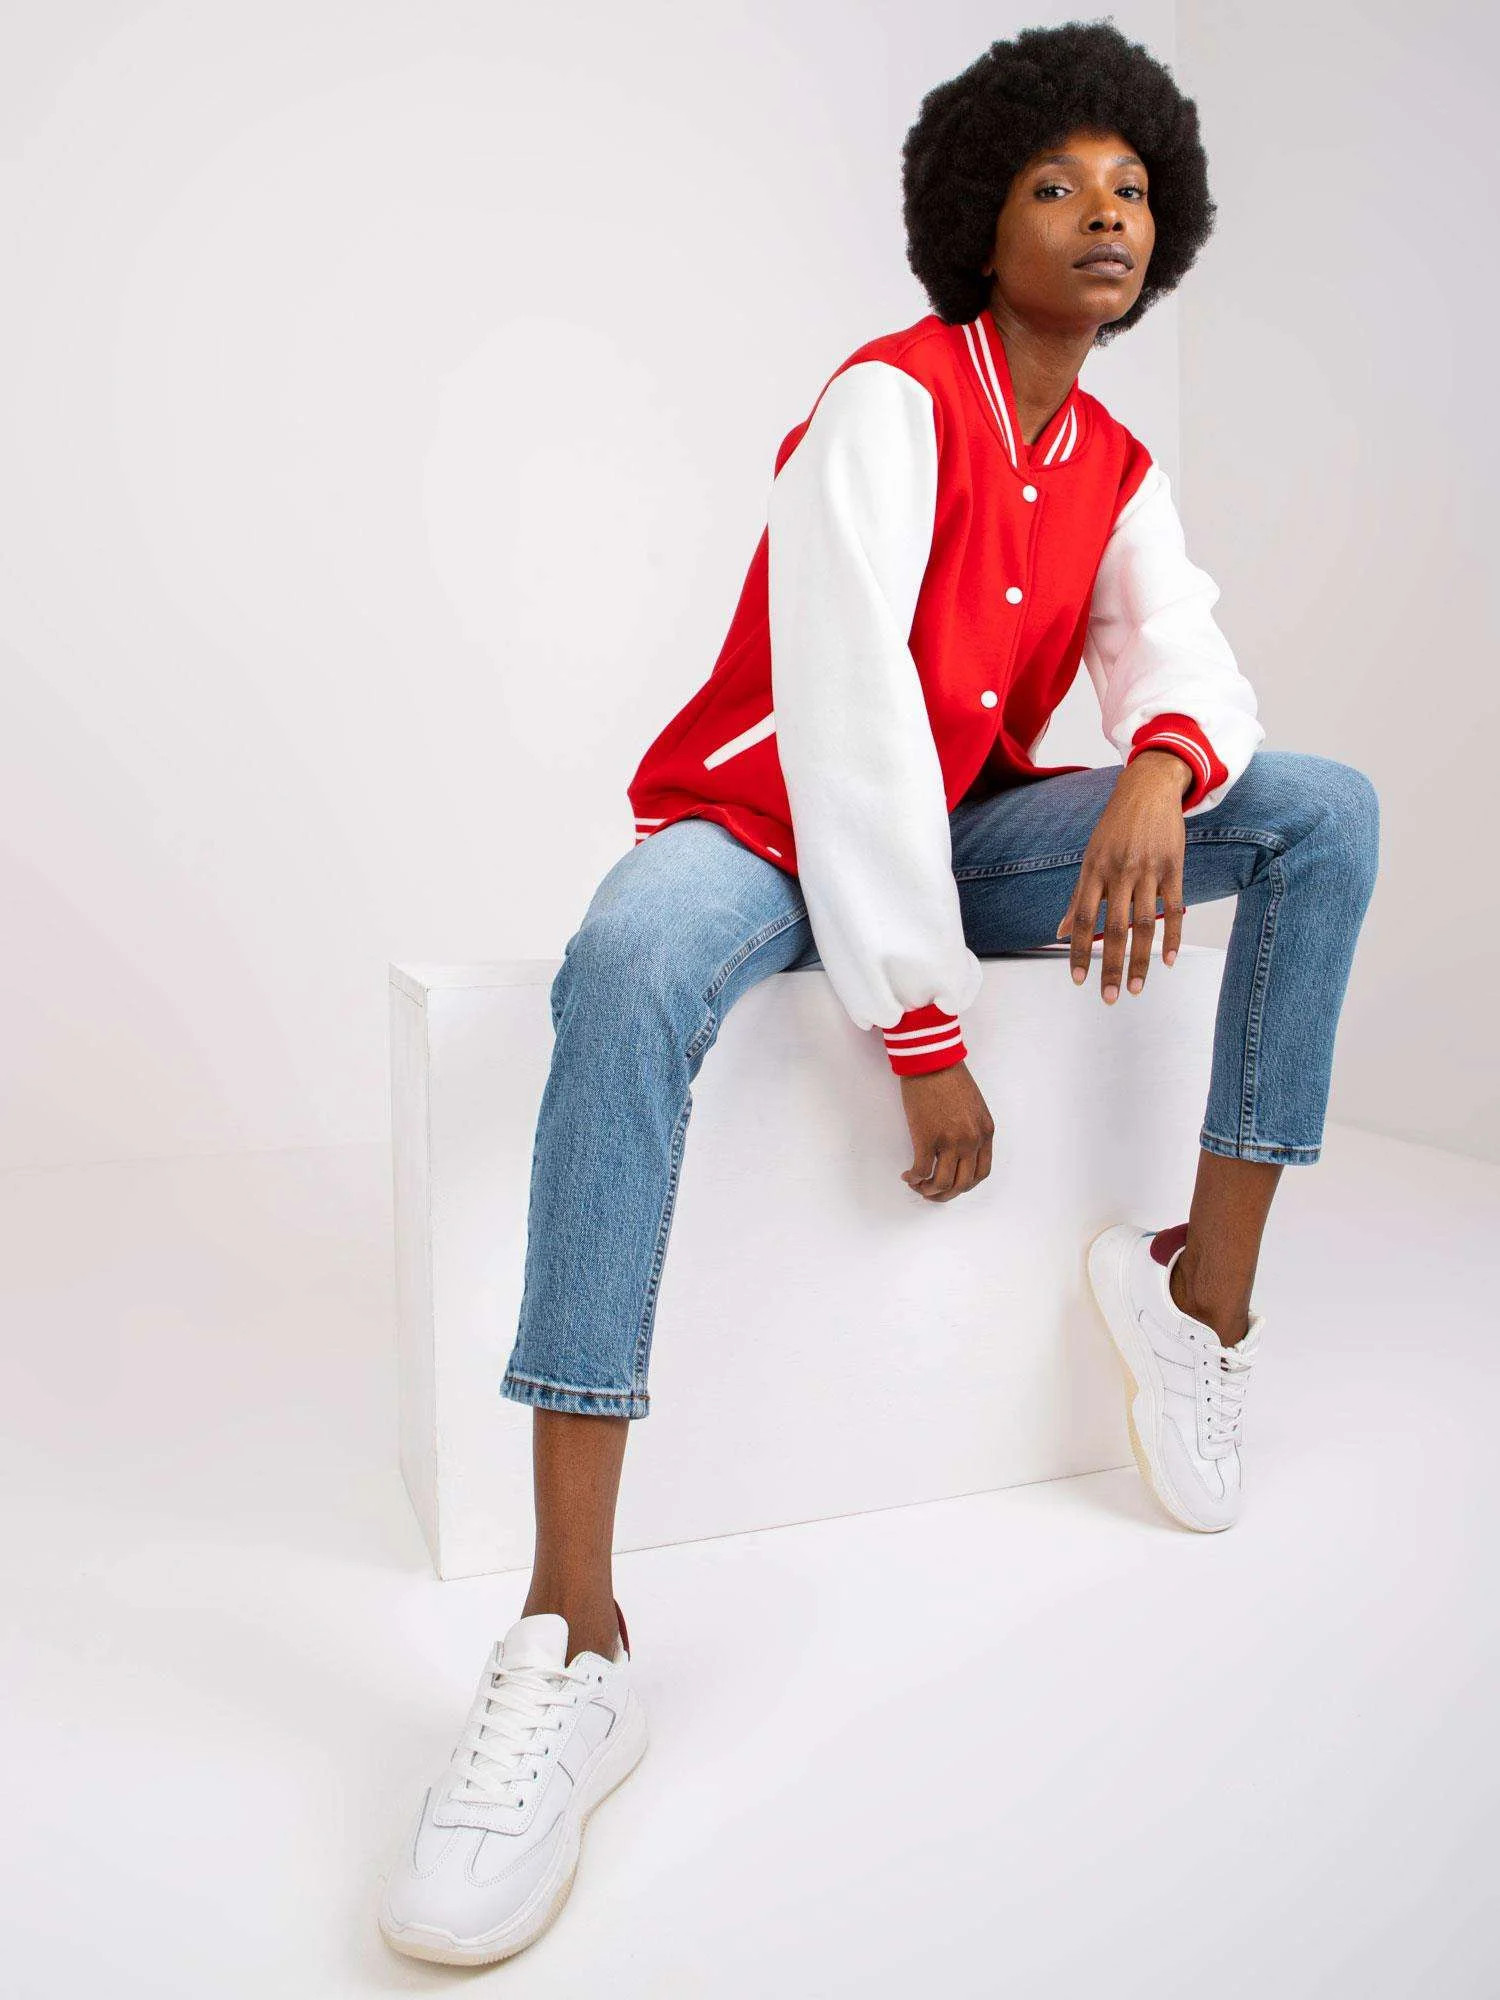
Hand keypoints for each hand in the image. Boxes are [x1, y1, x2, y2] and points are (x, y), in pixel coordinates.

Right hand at [899, 1062, 993, 1200]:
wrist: (931, 1060)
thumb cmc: (949, 1076)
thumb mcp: (973, 1106)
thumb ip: (971, 1129)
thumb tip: (959, 1151)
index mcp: (985, 1132)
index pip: (981, 1172)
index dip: (965, 1185)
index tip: (951, 1185)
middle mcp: (971, 1140)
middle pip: (963, 1184)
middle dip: (946, 1194)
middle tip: (931, 1193)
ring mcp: (950, 1141)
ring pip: (943, 1183)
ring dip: (929, 1191)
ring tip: (918, 1186)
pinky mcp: (927, 1138)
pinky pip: (922, 1171)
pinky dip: (914, 1179)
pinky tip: (908, 1175)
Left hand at [1054, 751, 1190, 1001]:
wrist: (1148, 789)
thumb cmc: (1115, 828)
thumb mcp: (1090, 858)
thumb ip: (1078, 897)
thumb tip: (1060, 933)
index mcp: (1094, 871)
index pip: (1083, 920)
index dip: (1079, 952)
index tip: (1078, 980)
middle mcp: (1119, 872)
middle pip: (1113, 928)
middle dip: (1110, 966)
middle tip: (1109, 997)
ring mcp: (1148, 870)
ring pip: (1144, 924)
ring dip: (1141, 960)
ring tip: (1137, 987)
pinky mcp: (1174, 867)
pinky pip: (1174, 908)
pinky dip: (1172, 936)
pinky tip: (1167, 960)